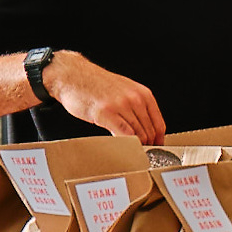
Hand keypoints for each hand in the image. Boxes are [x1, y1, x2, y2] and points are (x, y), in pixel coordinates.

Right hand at [42, 51, 167, 143]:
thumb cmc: (95, 84)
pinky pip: (123, 134)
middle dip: (147, 147)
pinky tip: (123, 149)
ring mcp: (121, 106)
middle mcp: (135, 99)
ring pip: (138, 134)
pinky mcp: (106, 113)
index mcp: (143, 94)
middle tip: (143, 156)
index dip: (158, 141)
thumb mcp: (125, 90)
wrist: (72, 75)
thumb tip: (146, 128)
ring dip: (137, 148)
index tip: (155, 150)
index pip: (159, 124)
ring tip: (133, 155)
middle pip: (149, 132)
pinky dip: (126, 145)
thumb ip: (137, 107)